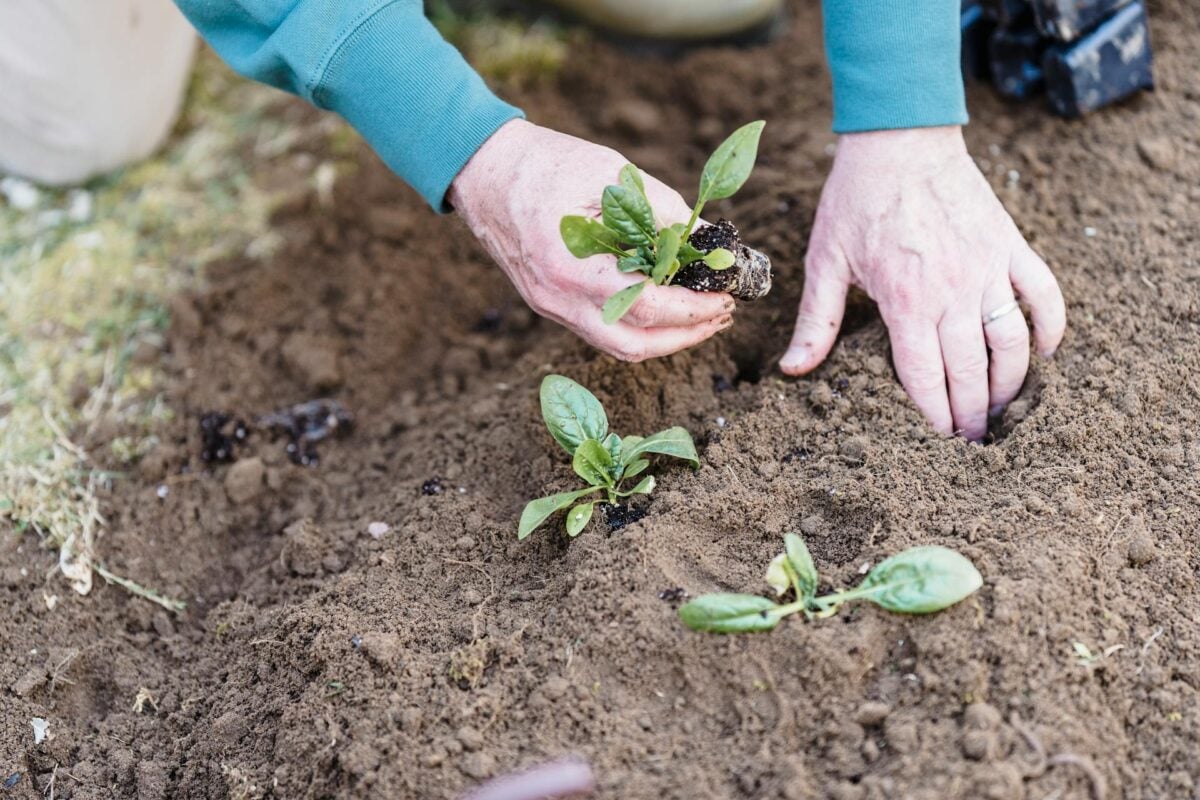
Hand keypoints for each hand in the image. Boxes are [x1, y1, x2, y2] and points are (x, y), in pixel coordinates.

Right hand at [449, 120, 733, 361]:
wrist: (484, 171)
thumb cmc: (546, 164)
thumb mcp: (611, 174)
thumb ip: (662, 213)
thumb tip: (709, 245)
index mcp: (569, 265)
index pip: (644, 307)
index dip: (692, 310)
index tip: (725, 297)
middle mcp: (557, 298)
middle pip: (632, 345)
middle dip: (685, 336)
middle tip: (721, 314)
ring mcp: (550, 306)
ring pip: (616, 345)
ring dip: (665, 338)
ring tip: (702, 316)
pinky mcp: (550, 304)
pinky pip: (601, 329)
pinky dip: (640, 325)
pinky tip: (665, 306)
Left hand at [780, 126, 1065, 440]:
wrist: (899, 138)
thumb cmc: (855, 200)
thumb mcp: (825, 262)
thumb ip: (816, 321)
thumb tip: (793, 370)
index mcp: (904, 302)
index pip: (925, 378)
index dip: (933, 416)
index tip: (937, 441)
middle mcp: (952, 291)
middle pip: (972, 372)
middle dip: (972, 415)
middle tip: (972, 440)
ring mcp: (988, 269)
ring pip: (1013, 343)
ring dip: (1012, 384)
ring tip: (1002, 410)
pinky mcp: (1011, 246)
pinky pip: (1045, 295)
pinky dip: (1051, 328)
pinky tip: (1043, 355)